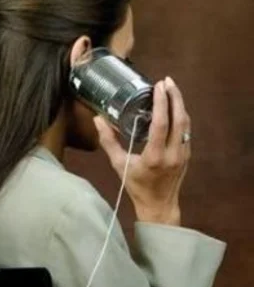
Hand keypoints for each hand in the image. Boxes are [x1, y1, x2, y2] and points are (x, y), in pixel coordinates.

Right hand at [94, 76, 190, 225]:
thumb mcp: (118, 164)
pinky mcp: (187, 154)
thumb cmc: (136, 185)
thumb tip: (98, 119)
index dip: (162, 103)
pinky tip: (174, 107)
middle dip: (175, 97)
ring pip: (186, 123)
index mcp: (155, 156)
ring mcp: (183, 153)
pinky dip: (181, 116)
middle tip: (167, 81)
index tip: (159, 87)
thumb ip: (108, 141)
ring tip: (171, 89)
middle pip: (179, 119)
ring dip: (180, 104)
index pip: (162, 124)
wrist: (159, 205)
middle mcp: (173, 153)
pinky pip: (186, 130)